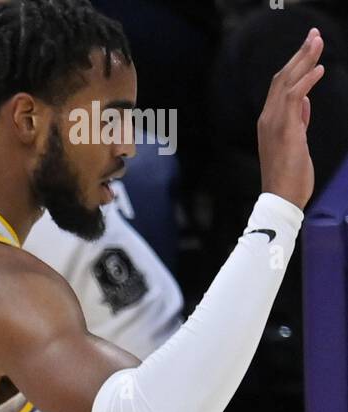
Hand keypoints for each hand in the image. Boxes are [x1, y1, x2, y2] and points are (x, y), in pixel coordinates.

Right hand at [257, 27, 324, 209]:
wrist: (281, 199)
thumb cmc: (289, 177)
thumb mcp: (295, 143)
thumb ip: (298, 120)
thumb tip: (305, 101)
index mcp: (269, 122)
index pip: (280, 85)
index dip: (295, 64)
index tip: (309, 47)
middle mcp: (268, 119)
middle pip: (282, 77)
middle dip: (300, 54)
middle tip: (314, 35)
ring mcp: (274, 123)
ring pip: (287, 82)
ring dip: (304, 60)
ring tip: (317, 42)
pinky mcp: (285, 129)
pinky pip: (293, 97)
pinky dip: (306, 81)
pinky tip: (319, 70)